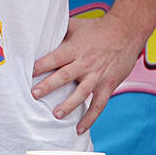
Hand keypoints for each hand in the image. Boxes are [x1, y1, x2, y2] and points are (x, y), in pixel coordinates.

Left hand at [32, 14, 139, 133]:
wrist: (126, 32)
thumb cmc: (98, 28)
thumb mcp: (76, 25)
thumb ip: (60, 32)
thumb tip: (41, 34)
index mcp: (74, 49)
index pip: (55, 58)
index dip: (41, 65)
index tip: (29, 73)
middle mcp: (84, 63)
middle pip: (64, 76)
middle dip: (48, 86)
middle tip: (35, 94)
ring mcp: (97, 76)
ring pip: (81, 93)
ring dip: (68, 105)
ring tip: (56, 114)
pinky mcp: (108, 85)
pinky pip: (98, 104)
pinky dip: (90, 118)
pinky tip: (80, 128)